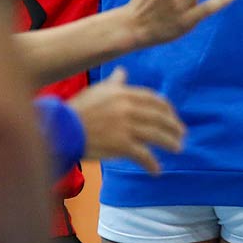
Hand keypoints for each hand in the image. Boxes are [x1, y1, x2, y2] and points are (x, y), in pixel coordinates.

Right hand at [67, 68, 185, 173]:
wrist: (61, 130)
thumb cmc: (77, 110)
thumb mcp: (97, 91)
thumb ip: (114, 82)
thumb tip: (123, 71)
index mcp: (124, 93)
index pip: (154, 100)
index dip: (167, 109)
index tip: (173, 116)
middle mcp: (128, 108)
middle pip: (159, 116)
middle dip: (173, 126)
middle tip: (181, 134)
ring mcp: (126, 126)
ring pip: (156, 134)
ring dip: (170, 142)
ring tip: (178, 148)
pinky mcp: (122, 145)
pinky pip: (143, 155)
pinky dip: (152, 164)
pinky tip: (157, 171)